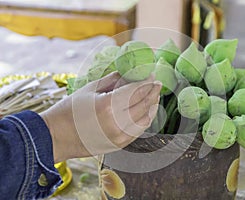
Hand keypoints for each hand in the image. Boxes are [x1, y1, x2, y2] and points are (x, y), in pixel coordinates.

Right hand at [41, 72, 161, 162]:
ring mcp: (119, 136)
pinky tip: (147, 111)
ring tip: (154, 96)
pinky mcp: (118, 145)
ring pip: (145, 119)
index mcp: (108, 105)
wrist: (56, 136)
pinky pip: (138, 131)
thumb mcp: (90, 89)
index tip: (152, 75)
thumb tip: (128, 74)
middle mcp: (116, 122)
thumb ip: (113, 80)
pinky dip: (146, 119)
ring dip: (152, 106)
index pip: (137, 91)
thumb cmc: (69, 110)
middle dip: (153, 92)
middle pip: (144, 104)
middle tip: (157, 83)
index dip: (147, 81)